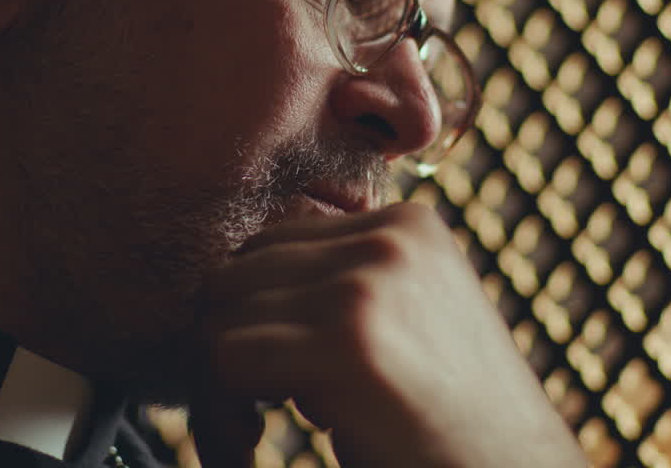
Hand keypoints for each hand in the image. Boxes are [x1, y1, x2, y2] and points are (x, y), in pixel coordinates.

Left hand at [189, 202, 585, 466]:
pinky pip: (226, 359)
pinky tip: (249, 449)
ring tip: (248, 435)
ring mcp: (367, 284)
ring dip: (216, 385)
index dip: (252, 317)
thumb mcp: (410, 324)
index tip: (263, 386)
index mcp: (407, 225)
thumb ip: (342, 288)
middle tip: (247, 416)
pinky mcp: (346, 341)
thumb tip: (226, 295)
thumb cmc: (454, 424)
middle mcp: (388, 237)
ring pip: (221, 315)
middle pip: (238, 272)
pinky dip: (218, 416)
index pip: (274, 246)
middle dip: (226, 345)